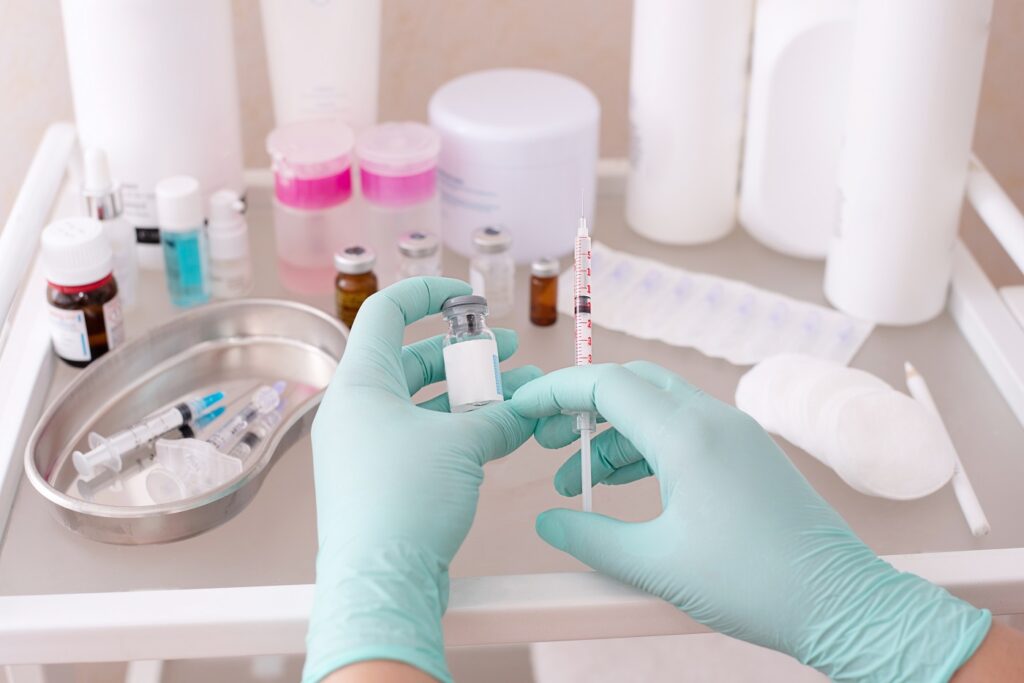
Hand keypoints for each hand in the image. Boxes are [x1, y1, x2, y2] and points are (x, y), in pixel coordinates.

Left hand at [304, 277, 539, 682]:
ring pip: (424, 404)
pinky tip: (502, 432)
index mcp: (360, 384)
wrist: (380, 585)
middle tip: (507, 351)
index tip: (466, 296)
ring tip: (519, 393)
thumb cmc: (403, 503)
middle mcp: (357, 411)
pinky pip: (424, 439)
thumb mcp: (462, 445)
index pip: (385, 313)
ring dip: (471, 396)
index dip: (427, 294)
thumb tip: (526, 409)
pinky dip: (461, 431)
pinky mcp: (383, 481)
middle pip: (412, 360)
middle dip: (465, 354)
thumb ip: (499, 416)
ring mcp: (367, 447)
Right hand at [512, 362, 990, 681]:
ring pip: (658, 408)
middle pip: (631, 385)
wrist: (841, 603)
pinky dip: (646, 448)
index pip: (606, 384)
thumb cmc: (752, 583)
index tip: (521, 409)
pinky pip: (684, 431)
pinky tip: (623, 484)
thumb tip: (547, 523)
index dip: (555, 392)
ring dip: (613, 434)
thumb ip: (590, 538)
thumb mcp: (656, 564)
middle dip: (582, 408)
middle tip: (546, 442)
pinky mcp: (749, 453)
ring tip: (576, 478)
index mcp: (688, 434)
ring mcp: (736, 433)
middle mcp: (713, 419)